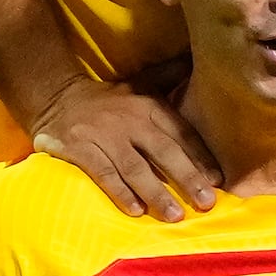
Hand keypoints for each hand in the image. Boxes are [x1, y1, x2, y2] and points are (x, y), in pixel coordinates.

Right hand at [33, 78, 220, 219]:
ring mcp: (104, 135)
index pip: (181, 132)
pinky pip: (103, 173)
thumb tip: (195, 60)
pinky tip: (135, 211)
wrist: (56, 96)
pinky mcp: (80, 149)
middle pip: (163, 151)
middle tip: (206, 202)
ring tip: (175, 215)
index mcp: (148, 106)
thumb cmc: (108, 99)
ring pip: (135, 167)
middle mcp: (129, 120)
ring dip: (156, 192)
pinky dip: (120, 192)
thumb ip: (169, 76)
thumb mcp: (140, 83)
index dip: (201, 157)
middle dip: (187, 177)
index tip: (218, 180)